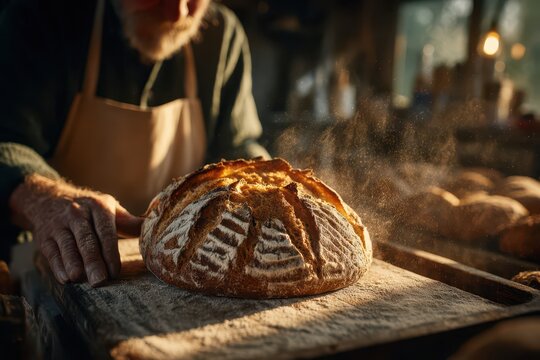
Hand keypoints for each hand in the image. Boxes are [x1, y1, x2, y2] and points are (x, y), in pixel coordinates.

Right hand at [9, 174, 143, 285]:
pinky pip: (51, 252)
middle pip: (86, 240)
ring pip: (67, 246)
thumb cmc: (88, 209)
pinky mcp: (44, 236)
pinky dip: (58, 266)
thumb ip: (128, 221)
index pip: (106, 231)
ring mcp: (59, 225)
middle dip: (93, 261)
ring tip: (80, 278)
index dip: (110, 251)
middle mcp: (77, 214)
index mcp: (98, 207)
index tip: (115, 270)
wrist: (48, 199)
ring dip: (73, 263)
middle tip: (100, 280)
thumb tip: (152, 228)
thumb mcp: (108, 208)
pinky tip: (65, 278)